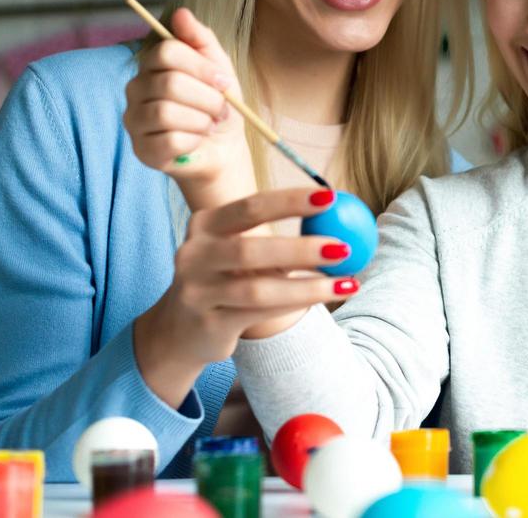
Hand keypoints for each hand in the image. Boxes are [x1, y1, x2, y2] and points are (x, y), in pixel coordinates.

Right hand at [123, 7, 251, 208]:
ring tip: (210, 124)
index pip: (167, 51)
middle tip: (221, 108)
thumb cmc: (218, 104)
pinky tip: (197, 141)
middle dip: (207, 98)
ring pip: (166, 113)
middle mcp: (136, 89)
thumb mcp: (218, 66)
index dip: (201, 66)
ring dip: (201, 120)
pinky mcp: (141, 150)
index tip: (223, 81)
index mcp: (152, 65)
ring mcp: (134, 120)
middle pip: (169, 83)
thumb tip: (181, 13)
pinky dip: (193, 141)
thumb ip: (200, 39)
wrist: (224, 146)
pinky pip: (168, 141)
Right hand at [133, 188, 357, 405]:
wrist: (179, 330)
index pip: (251, 206)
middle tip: (344, 247)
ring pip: (259, 289)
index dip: (290, 200)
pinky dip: (295, 305)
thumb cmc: (224, 279)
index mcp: (205, 225)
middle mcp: (194, 255)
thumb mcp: (237, 251)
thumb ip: (274, 236)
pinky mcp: (208, 324)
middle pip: (252, 248)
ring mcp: (197, 292)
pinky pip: (259, 314)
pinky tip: (322, 297)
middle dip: (302, 247)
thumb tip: (337, 218)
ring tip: (347, 282)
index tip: (330, 197)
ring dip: (309, 286)